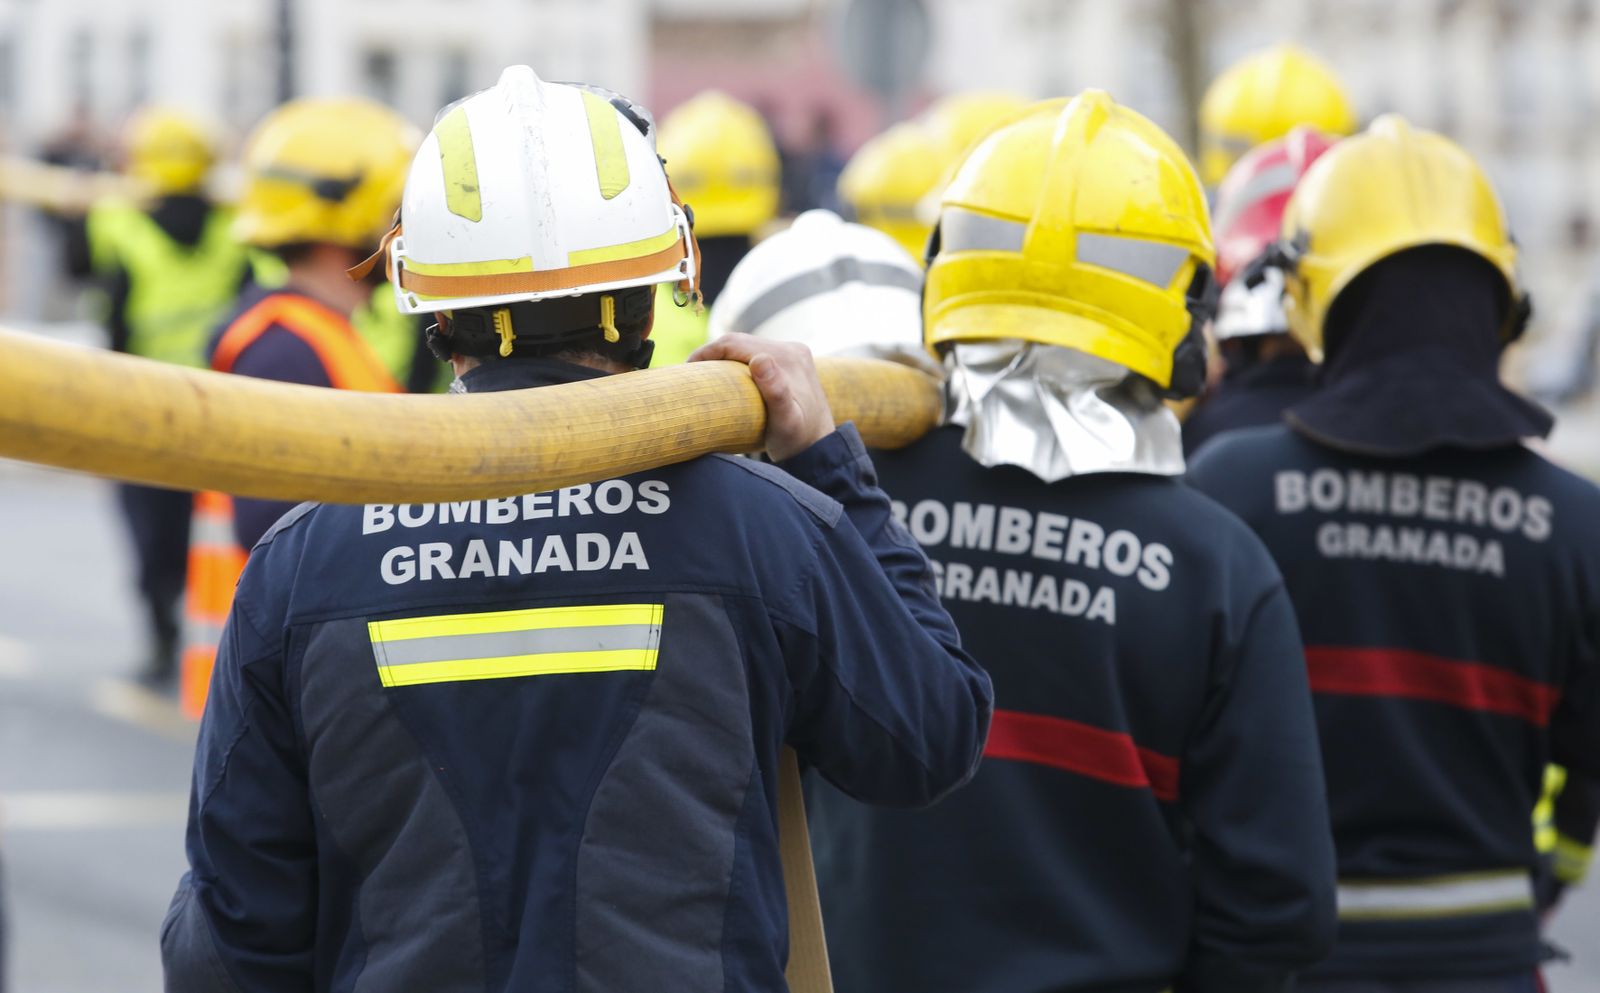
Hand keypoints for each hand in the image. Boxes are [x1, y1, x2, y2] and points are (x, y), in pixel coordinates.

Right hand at [690, 333, 835, 461]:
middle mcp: (792, 349)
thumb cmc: (797, 440)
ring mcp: (793, 354)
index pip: (736, 343)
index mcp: (788, 357)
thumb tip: (759, 359)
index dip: (707, 352)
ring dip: (723, 357)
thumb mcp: (786, 421)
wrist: (819, 449)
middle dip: (711, 354)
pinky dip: (736, 362)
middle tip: (688, 374)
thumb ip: (776, 392)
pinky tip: (723, 376)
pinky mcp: (791, 363)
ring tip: (701, 375)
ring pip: (746, 346)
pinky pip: (755, 354)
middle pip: (740, 342)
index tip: (687, 369)